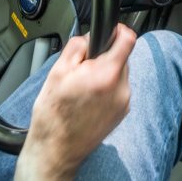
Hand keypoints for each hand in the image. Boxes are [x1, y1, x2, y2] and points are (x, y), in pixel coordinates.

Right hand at [14, 24, 136, 180]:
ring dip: (105, 73)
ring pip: (119, 73)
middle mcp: (121, 88)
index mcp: (107, 74)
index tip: (108, 31)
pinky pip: (118, 89)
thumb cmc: (53, 115)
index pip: (128, 39)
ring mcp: (124, 103)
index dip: (117, 30)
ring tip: (82, 87)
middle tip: (82, 68)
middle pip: (122, 57)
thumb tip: (90, 37)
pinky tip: (87, 99)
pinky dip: (106, 88)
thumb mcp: (58, 71)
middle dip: (104, 56)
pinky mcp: (122, 113)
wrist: (56, 150)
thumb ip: (78, 46)